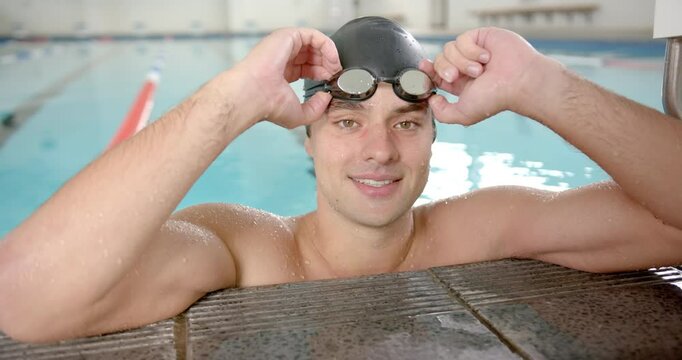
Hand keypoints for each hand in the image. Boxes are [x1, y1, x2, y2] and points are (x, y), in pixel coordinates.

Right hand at [232, 28, 341, 128]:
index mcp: (282, 72)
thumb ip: (316, 108)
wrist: (254, 95)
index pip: (307, 67)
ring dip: (329, 55)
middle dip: (327, 64)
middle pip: (312, 54)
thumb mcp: (299, 114)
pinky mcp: (288, 36)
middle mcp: (282, 57)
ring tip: (335, 69)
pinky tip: (332, 60)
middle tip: (336, 76)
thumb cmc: (269, 105)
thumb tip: (326, 96)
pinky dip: (327, 46)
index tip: (331, 83)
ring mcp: (284, 45)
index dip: (322, 73)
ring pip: (314, 43)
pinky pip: (314, 35)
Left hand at [420, 27, 548, 125]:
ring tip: (479, 70)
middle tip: (457, 76)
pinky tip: (486, 58)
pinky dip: (471, 51)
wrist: (518, 81)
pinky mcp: (479, 37)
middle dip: (444, 69)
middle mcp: (465, 66)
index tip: (423, 69)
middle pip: (439, 60)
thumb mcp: (463, 114)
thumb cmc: (496, 98)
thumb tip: (432, 99)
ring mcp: (472, 51)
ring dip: (462, 62)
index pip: (436, 74)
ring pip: (448, 49)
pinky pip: (461, 40)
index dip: (427, 71)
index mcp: (460, 83)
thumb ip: (442, 113)